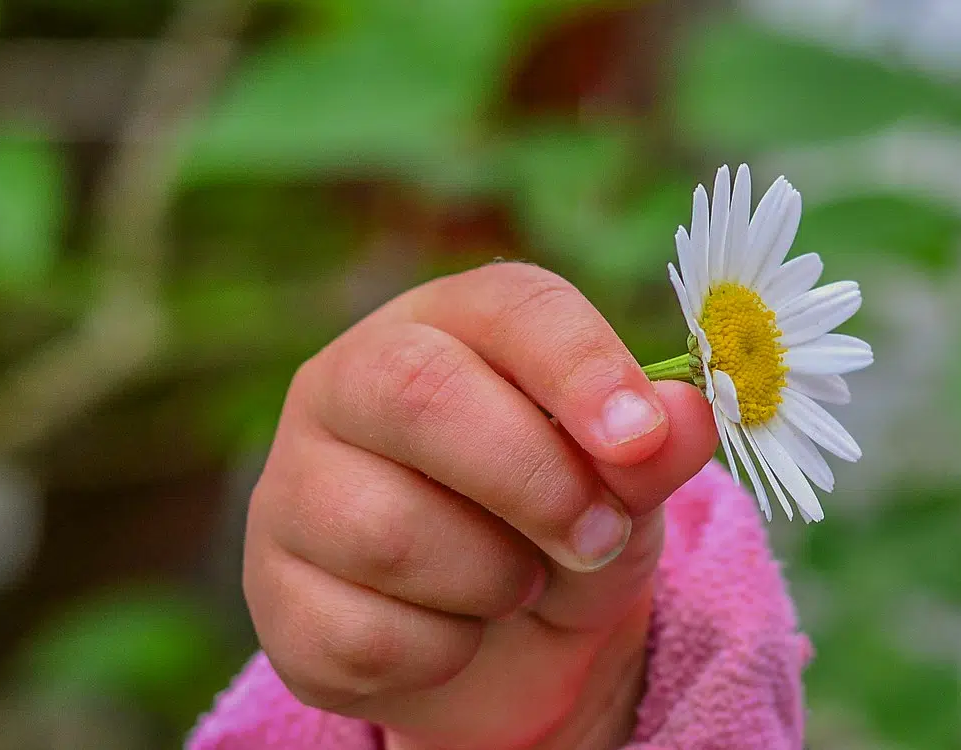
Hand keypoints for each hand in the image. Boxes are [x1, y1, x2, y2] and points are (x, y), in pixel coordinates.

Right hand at [243, 263, 717, 748]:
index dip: (579, 365)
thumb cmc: (554, 528)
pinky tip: (452, 634)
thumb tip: (687, 415)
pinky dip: (441, 653)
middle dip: (534, 481)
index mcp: (444, 325)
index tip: (642, 437)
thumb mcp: (622, 490)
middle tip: (596, 538)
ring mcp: (293, 487)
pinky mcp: (273, 592)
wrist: (496, 648)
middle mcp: (346, 383)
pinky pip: (364, 633)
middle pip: (417, 395)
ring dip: (493, 582)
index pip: (506, 305)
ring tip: (514, 585)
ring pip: (389, 532)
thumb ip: (649, 453)